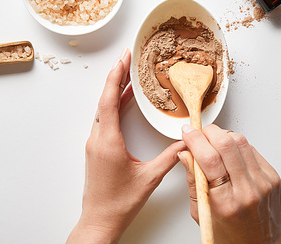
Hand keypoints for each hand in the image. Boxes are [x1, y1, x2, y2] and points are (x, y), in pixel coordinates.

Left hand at [67, 48, 186, 243]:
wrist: (99, 221)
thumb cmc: (119, 203)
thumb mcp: (149, 178)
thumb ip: (170, 157)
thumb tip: (186, 142)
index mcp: (108, 141)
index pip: (108, 100)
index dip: (116, 76)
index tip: (123, 59)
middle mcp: (97, 138)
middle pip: (104, 99)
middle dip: (116, 76)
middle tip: (128, 59)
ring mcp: (95, 143)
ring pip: (103, 109)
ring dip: (114, 90)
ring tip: (130, 75)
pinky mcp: (96, 149)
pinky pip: (104, 119)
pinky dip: (114, 105)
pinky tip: (125, 101)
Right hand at [178, 124, 280, 243]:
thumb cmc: (230, 235)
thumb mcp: (202, 212)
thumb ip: (193, 180)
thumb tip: (185, 153)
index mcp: (226, 202)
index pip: (208, 159)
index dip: (195, 139)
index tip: (187, 132)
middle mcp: (247, 190)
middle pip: (226, 144)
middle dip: (208, 132)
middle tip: (199, 134)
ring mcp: (263, 182)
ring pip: (241, 142)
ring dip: (223, 136)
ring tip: (213, 143)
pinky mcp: (272, 176)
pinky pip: (252, 149)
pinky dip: (237, 146)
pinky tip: (230, 154)